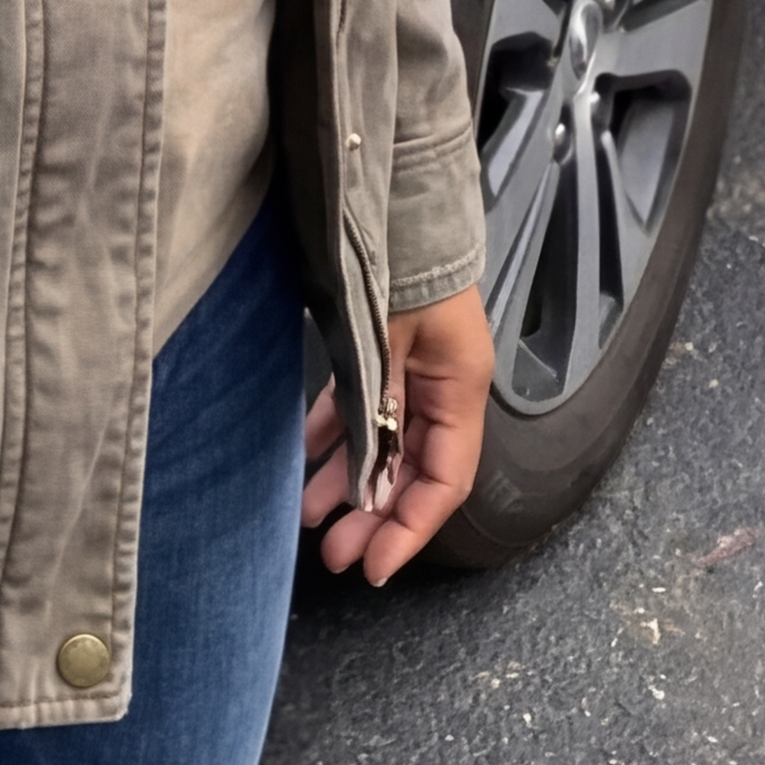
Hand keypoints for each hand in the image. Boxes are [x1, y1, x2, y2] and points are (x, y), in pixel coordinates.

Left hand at [301, 290, 491, 581]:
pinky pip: (361, 406)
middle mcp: (440, 387)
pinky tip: (306, 459)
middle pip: (412, 471)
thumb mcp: (388, 340)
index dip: (411, 529)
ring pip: (383, 444)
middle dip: (375, 517)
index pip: (444, 481)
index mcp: (458, 388)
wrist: (393, 198)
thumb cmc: (402, 263)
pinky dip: (336, 435)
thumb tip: (363, 479)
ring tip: (312, 519)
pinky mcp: (382, 352)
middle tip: (336, 555)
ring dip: (350, 483)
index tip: (375, 566)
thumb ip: (376, 406)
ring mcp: (410, 370)